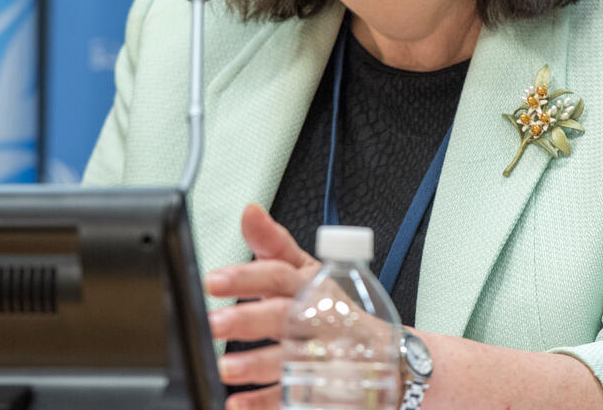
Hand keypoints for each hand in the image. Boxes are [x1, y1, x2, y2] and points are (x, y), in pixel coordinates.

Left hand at [204, 203, 320, 409]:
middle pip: (285, 315)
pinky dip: (266, 401)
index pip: (280, 274)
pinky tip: (238, 403)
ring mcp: (325, 356)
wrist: (388, 356)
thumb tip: (249, 211)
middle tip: (214, 323)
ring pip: (290, 358)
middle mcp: (320, 318)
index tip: (214, 280)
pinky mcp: (323, 390)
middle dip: (250, 319)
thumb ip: (274, 243)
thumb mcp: (311, 270)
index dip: (247, 276)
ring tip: (225, 367)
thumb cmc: (336, 308)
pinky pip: (294, 396)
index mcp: (313, 285)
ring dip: (257, 363)